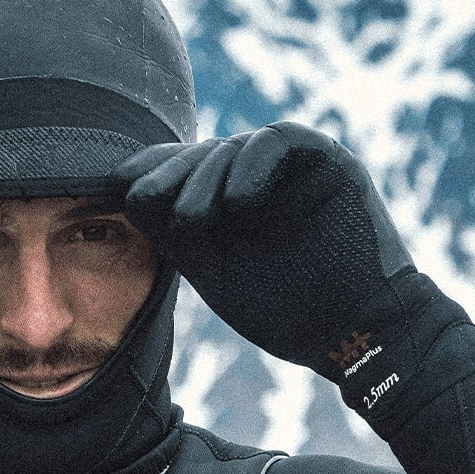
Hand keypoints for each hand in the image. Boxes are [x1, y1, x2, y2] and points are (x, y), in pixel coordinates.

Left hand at [110, 123, 474, 430]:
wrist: (356, 334)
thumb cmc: (288, 312)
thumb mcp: (214, 271)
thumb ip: (175, 233)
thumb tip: (127, 192)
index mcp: (229, 202)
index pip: (181, 170)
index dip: (148, 172)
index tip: (118, 189)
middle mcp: (259, 179)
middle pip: (201, 154)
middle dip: (168, 173)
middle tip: (146, 199)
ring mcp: (293, 169)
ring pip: (234, 147)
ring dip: (205, 177)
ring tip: (195, 219)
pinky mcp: (328, 161)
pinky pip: (281, 139)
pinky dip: (253, 163)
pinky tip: (239, 202)